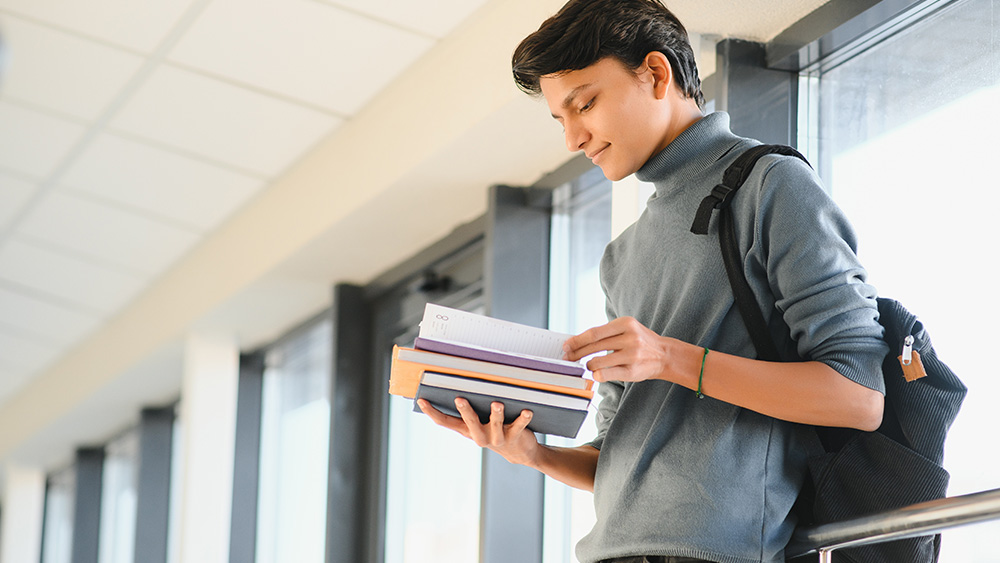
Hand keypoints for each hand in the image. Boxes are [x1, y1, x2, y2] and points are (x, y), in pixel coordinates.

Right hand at [417, 398, 540, 466]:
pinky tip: (527, 411)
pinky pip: (519, 426)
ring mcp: (497, 438)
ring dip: (496, 414)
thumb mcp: (478, 423)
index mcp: (467, 430)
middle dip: (465, 411)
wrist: (519, 452)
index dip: (432, 412)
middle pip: (470, 424)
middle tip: (459, 399)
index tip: (421, 399)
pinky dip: (523, 418)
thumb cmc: (495, 429)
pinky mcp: (515, 437)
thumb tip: (457, 384)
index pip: (445, 422)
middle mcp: (480, 435)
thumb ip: (468, 410)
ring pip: (495, 425)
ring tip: (497, 404)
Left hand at [563, 316, 677, 382]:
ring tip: (587, 365)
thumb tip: (577, 341)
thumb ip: (606, 334)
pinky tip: (595, 374)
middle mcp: (629, 338)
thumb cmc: (640, 341)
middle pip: (594, 346)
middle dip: (577, 353)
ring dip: (588, 365)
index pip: (594, 332)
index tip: (566, 345)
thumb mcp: (626, 329)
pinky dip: (597, 375)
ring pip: (598, 361)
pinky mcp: (632, 371)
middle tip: (567, 357)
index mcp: (625, 323)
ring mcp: (632, 355)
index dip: (577, 340)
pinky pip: (607, 374)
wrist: (664, 355)